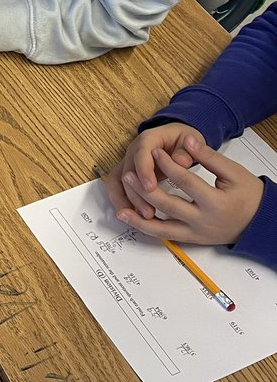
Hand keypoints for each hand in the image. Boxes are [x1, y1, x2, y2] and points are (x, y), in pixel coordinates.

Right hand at [104, 122, 203, 217]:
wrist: (174, 137)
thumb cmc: (181, 139)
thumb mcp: (189, 140)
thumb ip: (186, 150)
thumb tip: (181, 161)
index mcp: (148, 140)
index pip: (141, 154)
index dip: (143, 171)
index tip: (150, 187)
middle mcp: (133, 150)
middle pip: (127, 172)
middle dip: (136, 194)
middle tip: (149, 212)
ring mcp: (128, 162)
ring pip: (118, 182)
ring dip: (127, 201)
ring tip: (142, 218)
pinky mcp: (127, 174)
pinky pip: (118, 188)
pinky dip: (122, 202)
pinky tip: (133, 216)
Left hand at [113, 139, 262, 245]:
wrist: (261, 223)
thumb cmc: (249, 196)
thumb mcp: (234, 173)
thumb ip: (209, 158)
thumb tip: (188, 141)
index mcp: (216, 203)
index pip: (185, 181)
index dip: (168, 164)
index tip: (154, 151)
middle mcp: (204, 222)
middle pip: (168, 205)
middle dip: (145, 189)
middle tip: (128, 175)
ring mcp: (197, 234)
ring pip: (162, 228)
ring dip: (139, 218)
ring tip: (120, 209)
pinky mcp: (192, 239)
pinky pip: (166, 236)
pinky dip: (148, 229)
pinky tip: (134, 220)